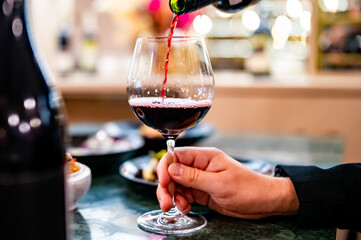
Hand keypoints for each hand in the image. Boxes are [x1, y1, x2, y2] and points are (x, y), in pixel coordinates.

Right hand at [156, 147, 298, 218]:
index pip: (176, 155)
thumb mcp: (219, 183)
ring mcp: (200, 179)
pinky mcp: (202, 191)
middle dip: (166, 187)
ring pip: (176, 185)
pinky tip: (186, 208)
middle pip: (172, 172)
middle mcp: (200, 166)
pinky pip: (184, 195)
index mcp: (205, 157)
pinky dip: (181, 202)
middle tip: (166, 202)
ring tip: (179, 207)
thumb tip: (171, 169)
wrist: (263, 202)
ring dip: (173, 196)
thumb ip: (193, 177)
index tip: (162, 183)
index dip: (165, 168)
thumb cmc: (248, 188)